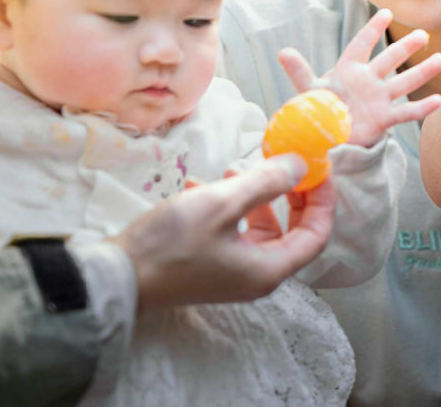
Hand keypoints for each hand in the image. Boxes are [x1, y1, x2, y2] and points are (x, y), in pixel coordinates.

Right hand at [113, 155, 333, 308]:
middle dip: (291, 194)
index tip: (317, 168)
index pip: (317, 234)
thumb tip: (300, 166)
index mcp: (269, 269)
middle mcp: (257, 276)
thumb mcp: (222, 203)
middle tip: (286, 163)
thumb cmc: (172, 242)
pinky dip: (227, 207)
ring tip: (232, 169)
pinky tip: (200, 183)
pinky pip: (233, 232)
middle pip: (293, 231)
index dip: (322, 199)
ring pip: (261, 229)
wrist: (117, 276)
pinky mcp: (211, 265)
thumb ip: (266, 183)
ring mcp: (233, 273)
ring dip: (254, 196)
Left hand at [277, 8, 440, 147]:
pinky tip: (439, 100)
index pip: (361, 45)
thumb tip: (283, 51)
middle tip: (422, 35)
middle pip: (389, 60)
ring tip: (440, 59)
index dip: (372, 29)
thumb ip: (299, 71)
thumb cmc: (317, 110)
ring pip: (404, 82)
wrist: (325, 140)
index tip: (386, 12)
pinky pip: (406, 113)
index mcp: (348, 70)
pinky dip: (422, 108)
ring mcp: (378, 99)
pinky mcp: (383, 119)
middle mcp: (367, 81)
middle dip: (405, 47)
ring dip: (422, 71)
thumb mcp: (308, 91)